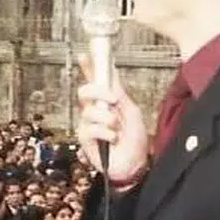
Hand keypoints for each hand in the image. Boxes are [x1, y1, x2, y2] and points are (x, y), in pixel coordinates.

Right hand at [76, 57, 149, 182]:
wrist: (135, 164)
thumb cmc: (134, 140)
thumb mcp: (131, 111)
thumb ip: (119, 92)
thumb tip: (112, 71)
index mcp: (105, 102)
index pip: (94, 81)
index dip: (88, 67)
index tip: (85, 55)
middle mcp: (94, 111)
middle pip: (84, 92)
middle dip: (98, 92)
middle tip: (114, 99)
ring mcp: (88, 125)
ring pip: (89, 111)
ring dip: (107, 118)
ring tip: (117, 127)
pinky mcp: (86, 140)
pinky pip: (90, 129)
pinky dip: (105, 133)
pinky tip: (113, 138)